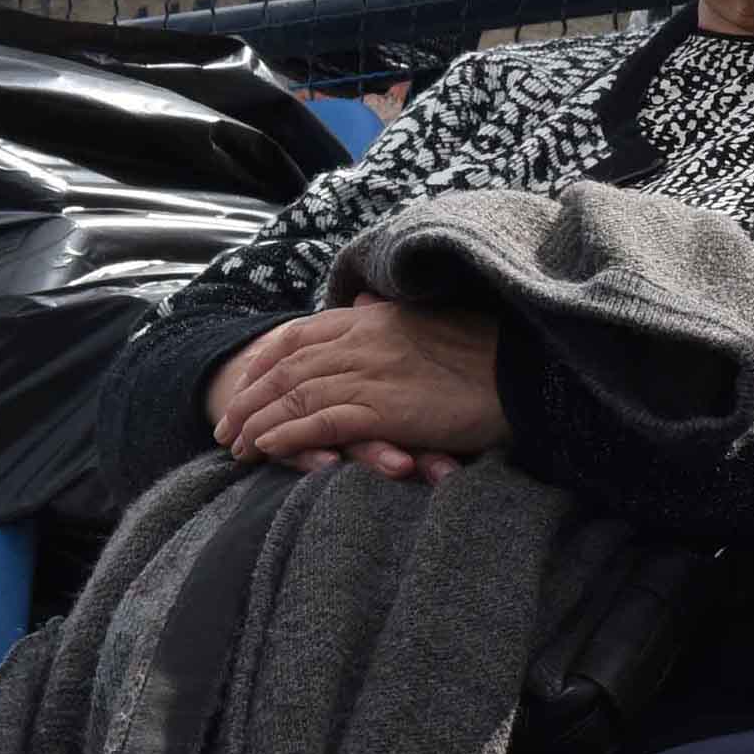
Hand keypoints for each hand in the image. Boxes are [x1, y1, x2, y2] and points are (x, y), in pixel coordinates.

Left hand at [209, 296, 508, 474]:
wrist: (527, 373)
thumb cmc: (487, 352)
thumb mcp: (433, 321)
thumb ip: (390, 314)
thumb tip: (362, 304)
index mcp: (376, 319)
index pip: (300, 335)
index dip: (264, 360)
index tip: (246, 382)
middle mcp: (366, 341)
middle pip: (287, 367)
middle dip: (249, 397)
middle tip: (226, 424)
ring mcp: (374, 374)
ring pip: (295, 395)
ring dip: (258, 422)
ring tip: (236, 446)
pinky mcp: (386, 409)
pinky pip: (320, 421)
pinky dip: (287, 435)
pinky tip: (266, 449)